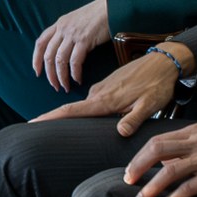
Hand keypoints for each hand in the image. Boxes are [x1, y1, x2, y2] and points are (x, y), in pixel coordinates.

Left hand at [29, 0, 113, 90]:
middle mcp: (62, 29)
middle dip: (49, 74)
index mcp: (59, 24)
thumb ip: (67, 32)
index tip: (37, 72)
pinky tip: (78, 79)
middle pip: (48, 55)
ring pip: (59, 61)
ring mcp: (72, 34)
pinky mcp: (84, 40)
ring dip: (61, 77)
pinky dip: (75, 73)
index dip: (36, 59)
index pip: (40, 43)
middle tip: (54, 86)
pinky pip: (75, 61)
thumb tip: (63, 50)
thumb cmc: (97, 15)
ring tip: (65, 87)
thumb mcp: (76, 20)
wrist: (112, 6)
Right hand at [49, 45, 180, 133]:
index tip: (33, 122)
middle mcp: (99, 93)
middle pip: (73, 111)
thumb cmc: (157, 85)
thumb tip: (120, 132)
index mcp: (105, 99)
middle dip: (57, 121)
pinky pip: (93, 102)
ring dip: (77, 118)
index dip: (51, 117)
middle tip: (43, 135)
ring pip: (85, 107)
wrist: (164, 62)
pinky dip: (88, 111)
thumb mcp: (150, 105)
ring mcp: (102, 88)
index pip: (72, 110)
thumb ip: (134, 119)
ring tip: (68, 131)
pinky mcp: (107, 86)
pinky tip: (92, 120)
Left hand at [123, 122, 196, 196]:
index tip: (131, 170)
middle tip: (128, 182)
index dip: (140, 156)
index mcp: (195, 131)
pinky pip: (189, 188)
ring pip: (169, 171)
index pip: (158, 140)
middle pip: (157, 150)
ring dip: (151, 187)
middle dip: (138, 167)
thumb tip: (166, 162)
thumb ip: (190, 147)